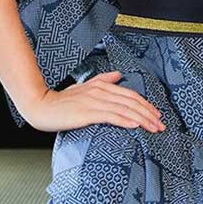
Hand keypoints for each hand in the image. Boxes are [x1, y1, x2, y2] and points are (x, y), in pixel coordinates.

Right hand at [26, 71, 165, 133]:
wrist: (41, 106)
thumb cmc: (63, 100)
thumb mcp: (84, 87)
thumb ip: (103, 80)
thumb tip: (119, 75)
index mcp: (102, 85)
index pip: (130, 94)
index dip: (146, 104)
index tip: (157, 115)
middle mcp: (101, 90)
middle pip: (132, 101)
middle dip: (149, 113)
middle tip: (161, 125)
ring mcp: (94, 101)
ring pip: (125, 109)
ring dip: (142, 119)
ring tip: (154, 128)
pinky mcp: (87, 112)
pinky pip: (111, 116)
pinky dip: (125, 120)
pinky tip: (135, 126)